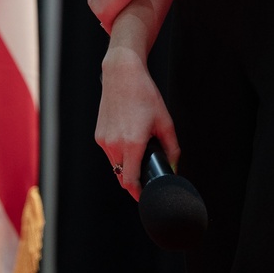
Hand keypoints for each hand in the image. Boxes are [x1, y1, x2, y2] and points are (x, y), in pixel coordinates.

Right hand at [95, 44, 178, 201]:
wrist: (122, 74)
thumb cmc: (144, 95)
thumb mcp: (165, 121)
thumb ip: (172, 148)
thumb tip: (174, 166)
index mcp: (132, 143)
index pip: (130, 182)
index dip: (138, 194)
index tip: (145, 197)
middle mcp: (114, 144)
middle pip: (123, 176)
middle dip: (135, 179)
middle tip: (148, 172)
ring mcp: (104, 140)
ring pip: (115, 165)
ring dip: (127, 165)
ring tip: (139, 149)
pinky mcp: (98, 135)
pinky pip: (110, 153)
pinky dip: (119, 153)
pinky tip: (129, 138)